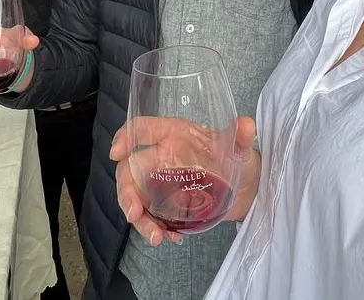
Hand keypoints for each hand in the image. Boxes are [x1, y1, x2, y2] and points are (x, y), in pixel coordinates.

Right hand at [108, 116, 258, 246]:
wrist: (246, 188)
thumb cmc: (238, 159)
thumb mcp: (241, 148)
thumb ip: (242, 137)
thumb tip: (246, 125)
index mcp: (174, 136)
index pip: (143, 129)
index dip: (125, 137)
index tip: (116, 154)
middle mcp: (162, 157)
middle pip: (131, 170)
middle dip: (126, 193)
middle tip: (134, 214)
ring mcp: (161, 182)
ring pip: (137, 198)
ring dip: (141, 219)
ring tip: (156, 237)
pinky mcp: (166, 204)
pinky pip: (151, 216)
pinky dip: (156, 228)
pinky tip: (171, 237)